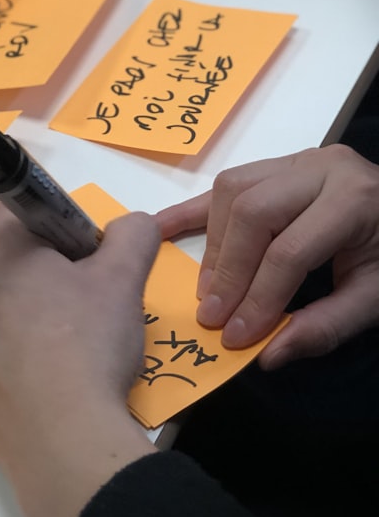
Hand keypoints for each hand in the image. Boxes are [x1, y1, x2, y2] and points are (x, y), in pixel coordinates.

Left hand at [0, 206, 157, 516]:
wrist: (61, 441)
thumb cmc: (89, 347)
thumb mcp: (124, 280)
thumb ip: (132, 234)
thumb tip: (131, 223)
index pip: (24, 210)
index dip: (59, 229)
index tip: (84, 261)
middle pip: (6, 260)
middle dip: (41, 274)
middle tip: (80, 310)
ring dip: (21, 313)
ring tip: (59, 350)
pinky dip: (5, 352)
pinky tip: (37, 376)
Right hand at [154, 144, 378, 369]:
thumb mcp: (376, 298)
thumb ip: (326, 326)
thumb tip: (267, 356)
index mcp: (355, 199)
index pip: (290, 251)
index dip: (258, 297)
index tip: (234, 336)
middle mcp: (322, 168)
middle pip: (253, 214)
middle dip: (228, 270)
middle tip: (212, 315)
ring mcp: (296, 160)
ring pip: (231, 192)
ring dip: (214, 243)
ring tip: (207, 288)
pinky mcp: (276, 166)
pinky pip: (226, 183)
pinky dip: (191, 210)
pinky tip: (160, 229)